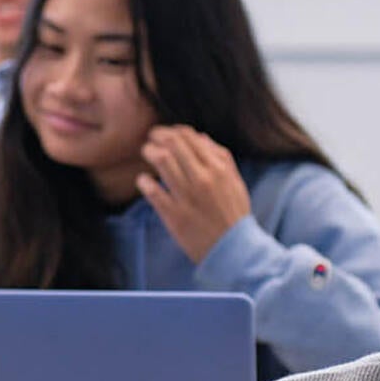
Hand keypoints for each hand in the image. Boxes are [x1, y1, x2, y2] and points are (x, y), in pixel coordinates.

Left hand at [136, 126, 251, 263]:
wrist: (233, 249)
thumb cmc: (233, 214)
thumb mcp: (235, 182)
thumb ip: (222, 158)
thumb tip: (201, 137)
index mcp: (218, 169)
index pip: (190, 138)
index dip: (173, 131)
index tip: (165, 133)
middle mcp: (202, 179)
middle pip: (172, 145)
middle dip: (157, 137)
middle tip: (151, 139)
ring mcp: (187, 197)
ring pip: (161, 161)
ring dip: (149, 152)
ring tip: (146, 152)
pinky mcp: (174, 215)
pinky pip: (152, 191)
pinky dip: (144, 181)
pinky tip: (144, 180)